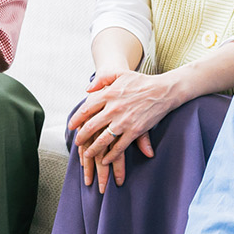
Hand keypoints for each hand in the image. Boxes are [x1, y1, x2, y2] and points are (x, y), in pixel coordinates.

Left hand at [68, 70, 168, 192]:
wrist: (163, 90)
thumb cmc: (140, 81)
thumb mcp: (119, 73)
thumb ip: (101, 79)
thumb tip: (87, 90)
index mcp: (108, 94)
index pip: (86, 109)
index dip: (76, 119)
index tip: (71, 126)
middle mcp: (113, 109)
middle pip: (91, 126)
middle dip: (82, 137)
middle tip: (77, 142)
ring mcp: (124, 122)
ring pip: (103, 140)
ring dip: (93, 149)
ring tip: (87, 154)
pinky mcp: (135, 131)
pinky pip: (119, 147)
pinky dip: (111, 155)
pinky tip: (105, 160)